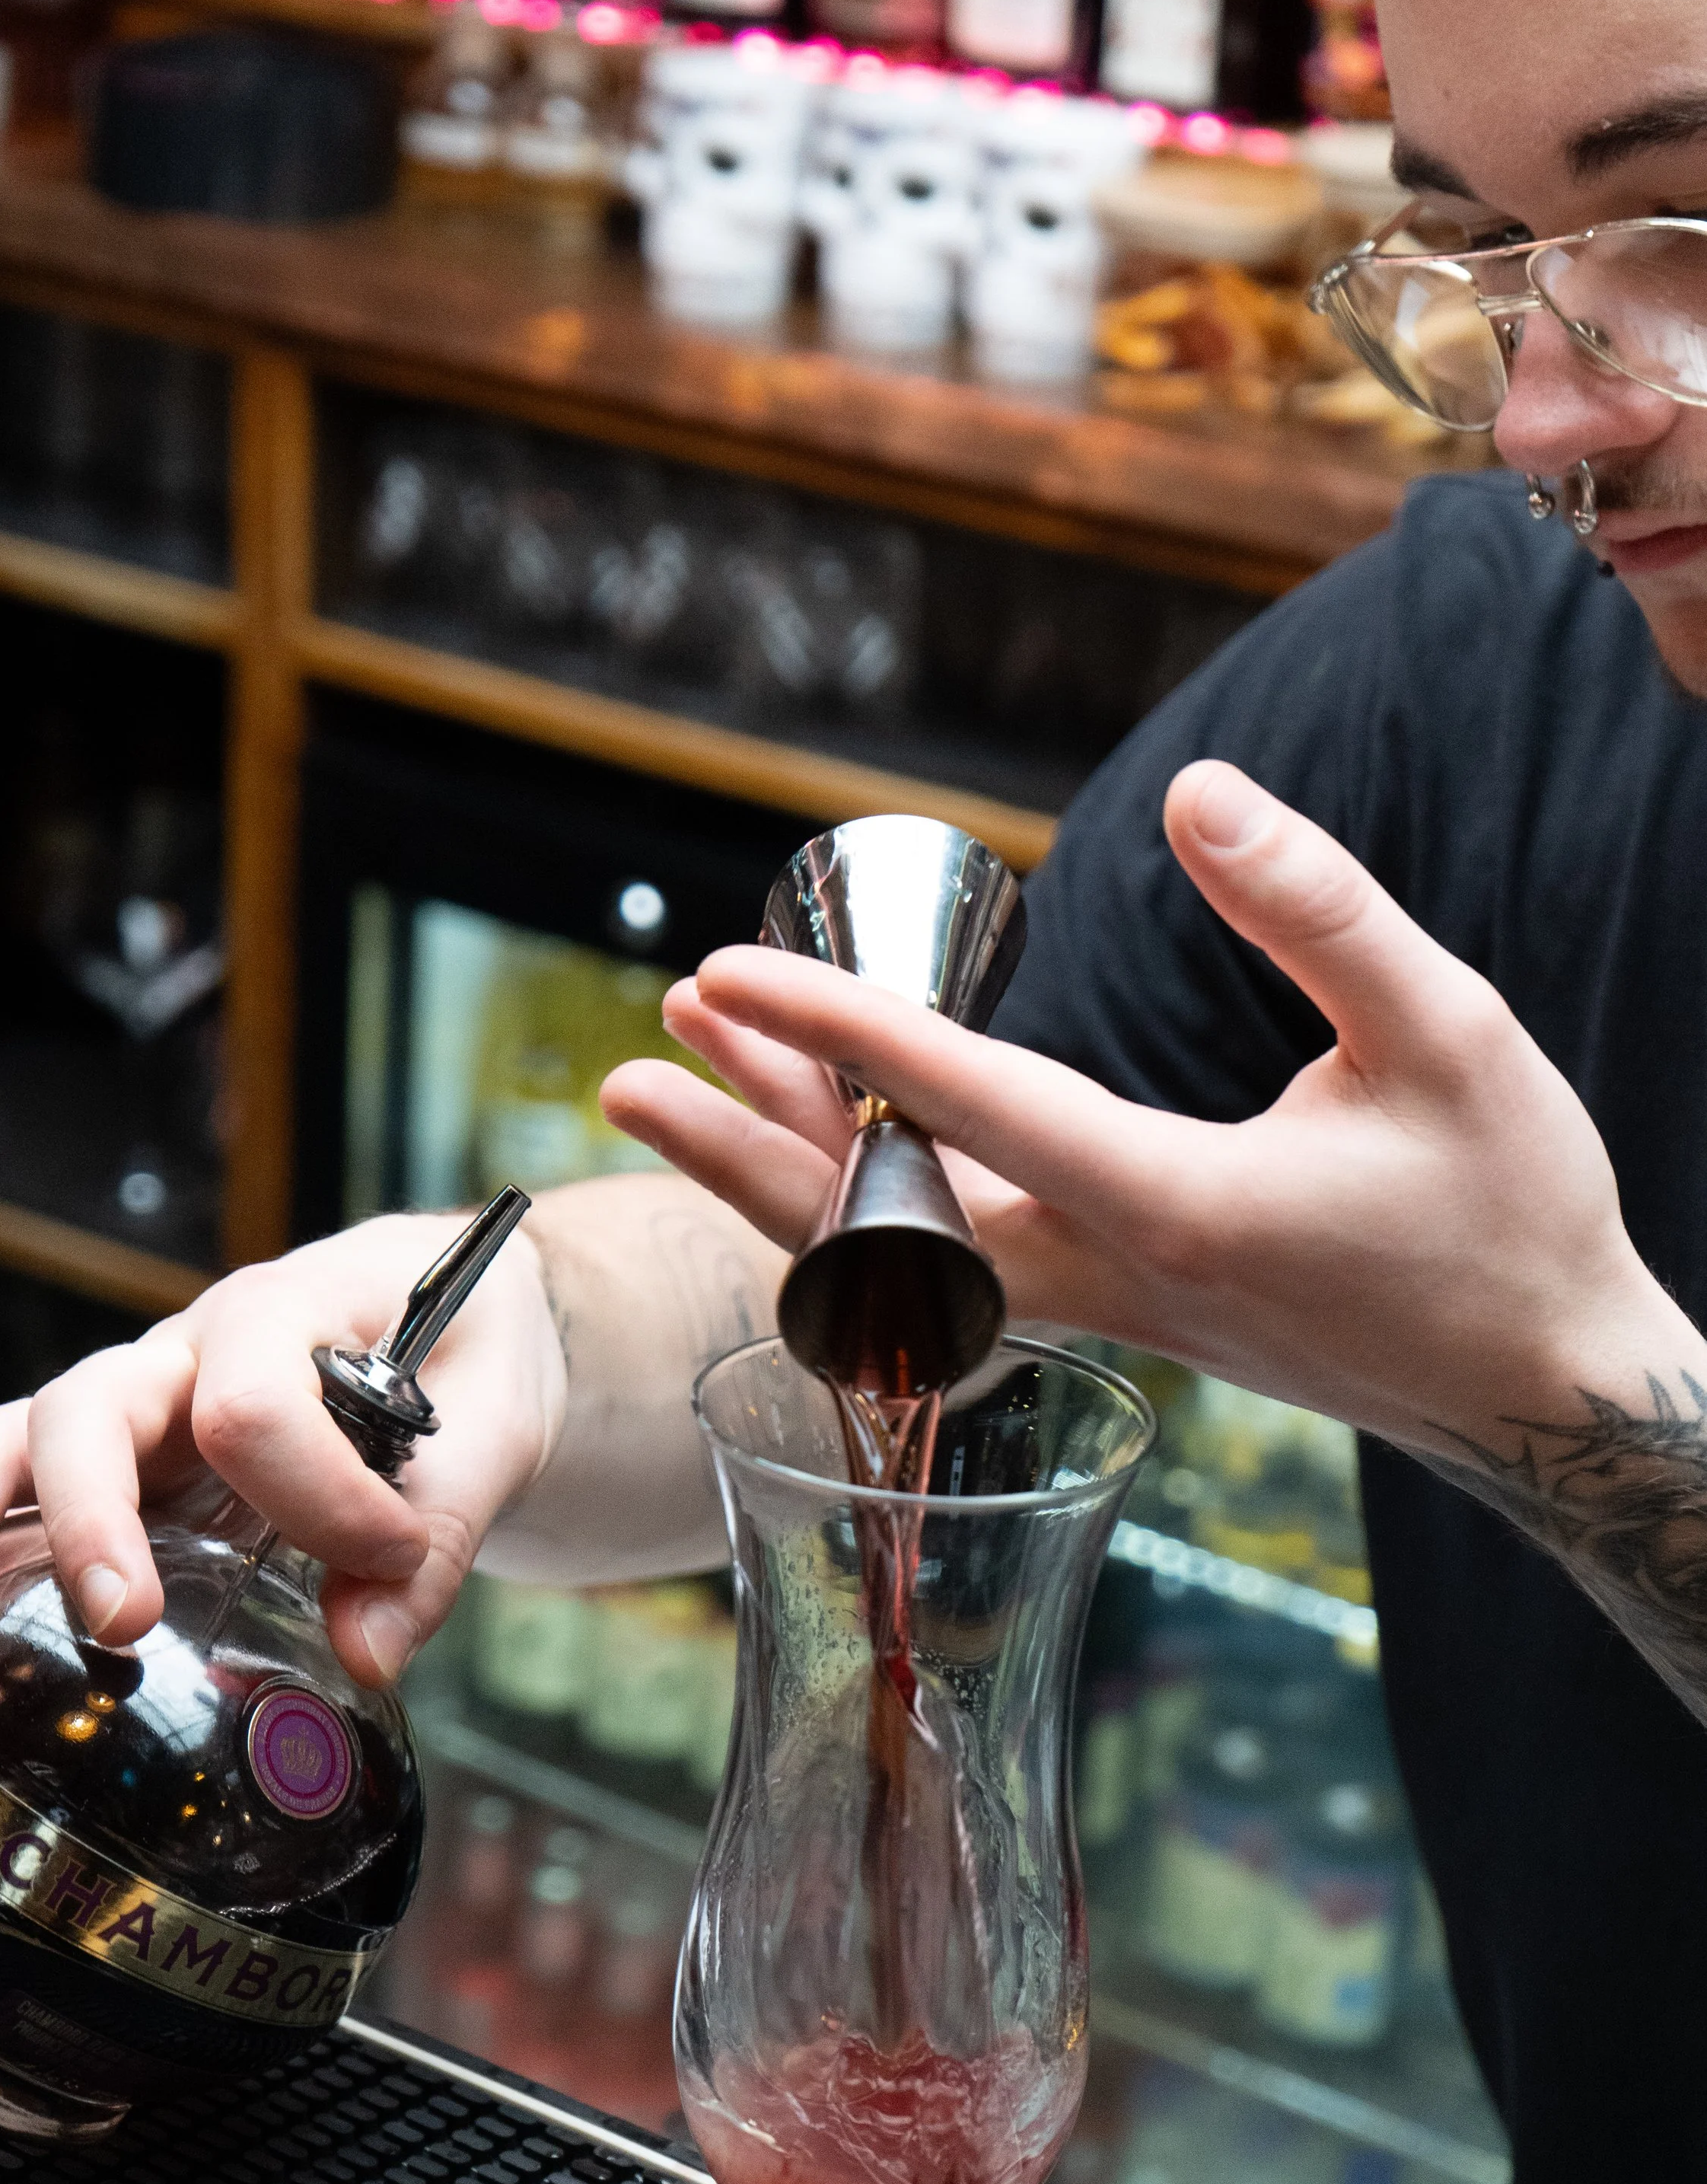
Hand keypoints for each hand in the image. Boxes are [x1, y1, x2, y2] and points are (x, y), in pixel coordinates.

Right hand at [0, 1213, 566, 1685]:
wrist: (463, 1319)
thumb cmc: (470, 1355)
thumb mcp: (497, 1423)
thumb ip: (442, 1528)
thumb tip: (366, 1650)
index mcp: (287, 1309)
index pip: (259, 1403)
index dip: (323, 1501)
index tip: (390, 1563)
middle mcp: (187, 1351)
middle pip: (93, 1407)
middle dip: (90, 1518)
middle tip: (118, 1618)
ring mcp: (136, 1412)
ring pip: (16, 1449)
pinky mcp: (111, 1474)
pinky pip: (3, 1510)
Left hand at [602, 761, 1699, 1462]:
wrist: (1544, 1388)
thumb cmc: (1511, 1210)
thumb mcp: (1448, 1032)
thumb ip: (1321, 909)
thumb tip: (1198, 795)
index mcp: (1172, 1205)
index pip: (961, 1110)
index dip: (835, 1032)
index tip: (728, 972)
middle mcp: (1109, 1277)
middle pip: (875, 1229)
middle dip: (747, 1139)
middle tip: (638, 1057)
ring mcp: (1107, 1311)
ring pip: (901, 1259)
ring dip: (787, 1171)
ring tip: (687, 1079)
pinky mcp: (1122, 1314)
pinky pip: (950, 1270)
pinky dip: (863, 1211)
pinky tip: (827, 1154)